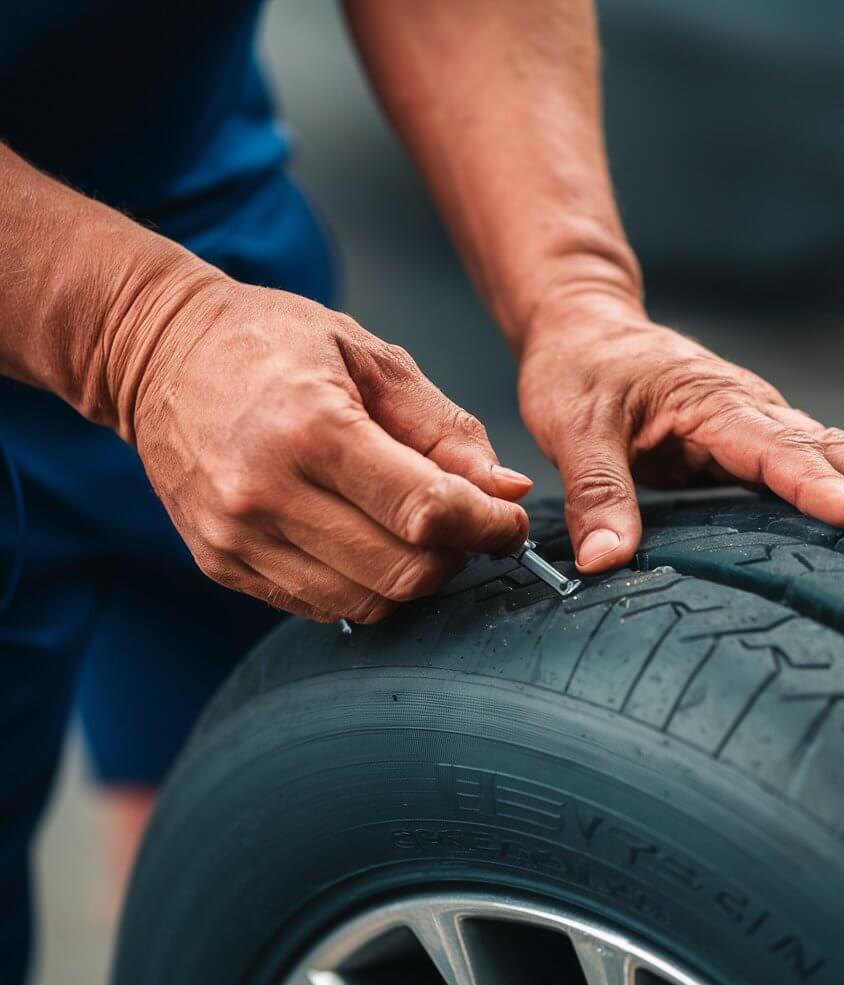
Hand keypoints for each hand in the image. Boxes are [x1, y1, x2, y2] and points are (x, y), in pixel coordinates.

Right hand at [121, 275, 530, 621]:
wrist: (157, 354)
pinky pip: (321, 605)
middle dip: (456, 554)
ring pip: (367, 601)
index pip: (426, 510)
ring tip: (413, 528)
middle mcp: (266, 493)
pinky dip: (363, 584)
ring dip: (412, 575)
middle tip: (466, 523)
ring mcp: (237, 537)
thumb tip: (506, 489)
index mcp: (311, 428)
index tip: (508, 520)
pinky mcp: (221, 564)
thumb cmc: (267, 341)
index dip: (488, 525)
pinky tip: (364, 539)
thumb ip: (444, 429)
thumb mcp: (368, 356)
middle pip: (403, 571)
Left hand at [518, 304, 843, 573]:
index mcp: (710, 401)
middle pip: (824, 446)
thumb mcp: (572, 429)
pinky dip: (832, 491)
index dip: (826, 485)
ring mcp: (746, 427)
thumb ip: (595, 493)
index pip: (779, 447)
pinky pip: (796, 468)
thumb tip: (605, 563)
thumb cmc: (577, 370)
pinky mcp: (738, 447)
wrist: (583, 329)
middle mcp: (743, 410)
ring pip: (823, 453)